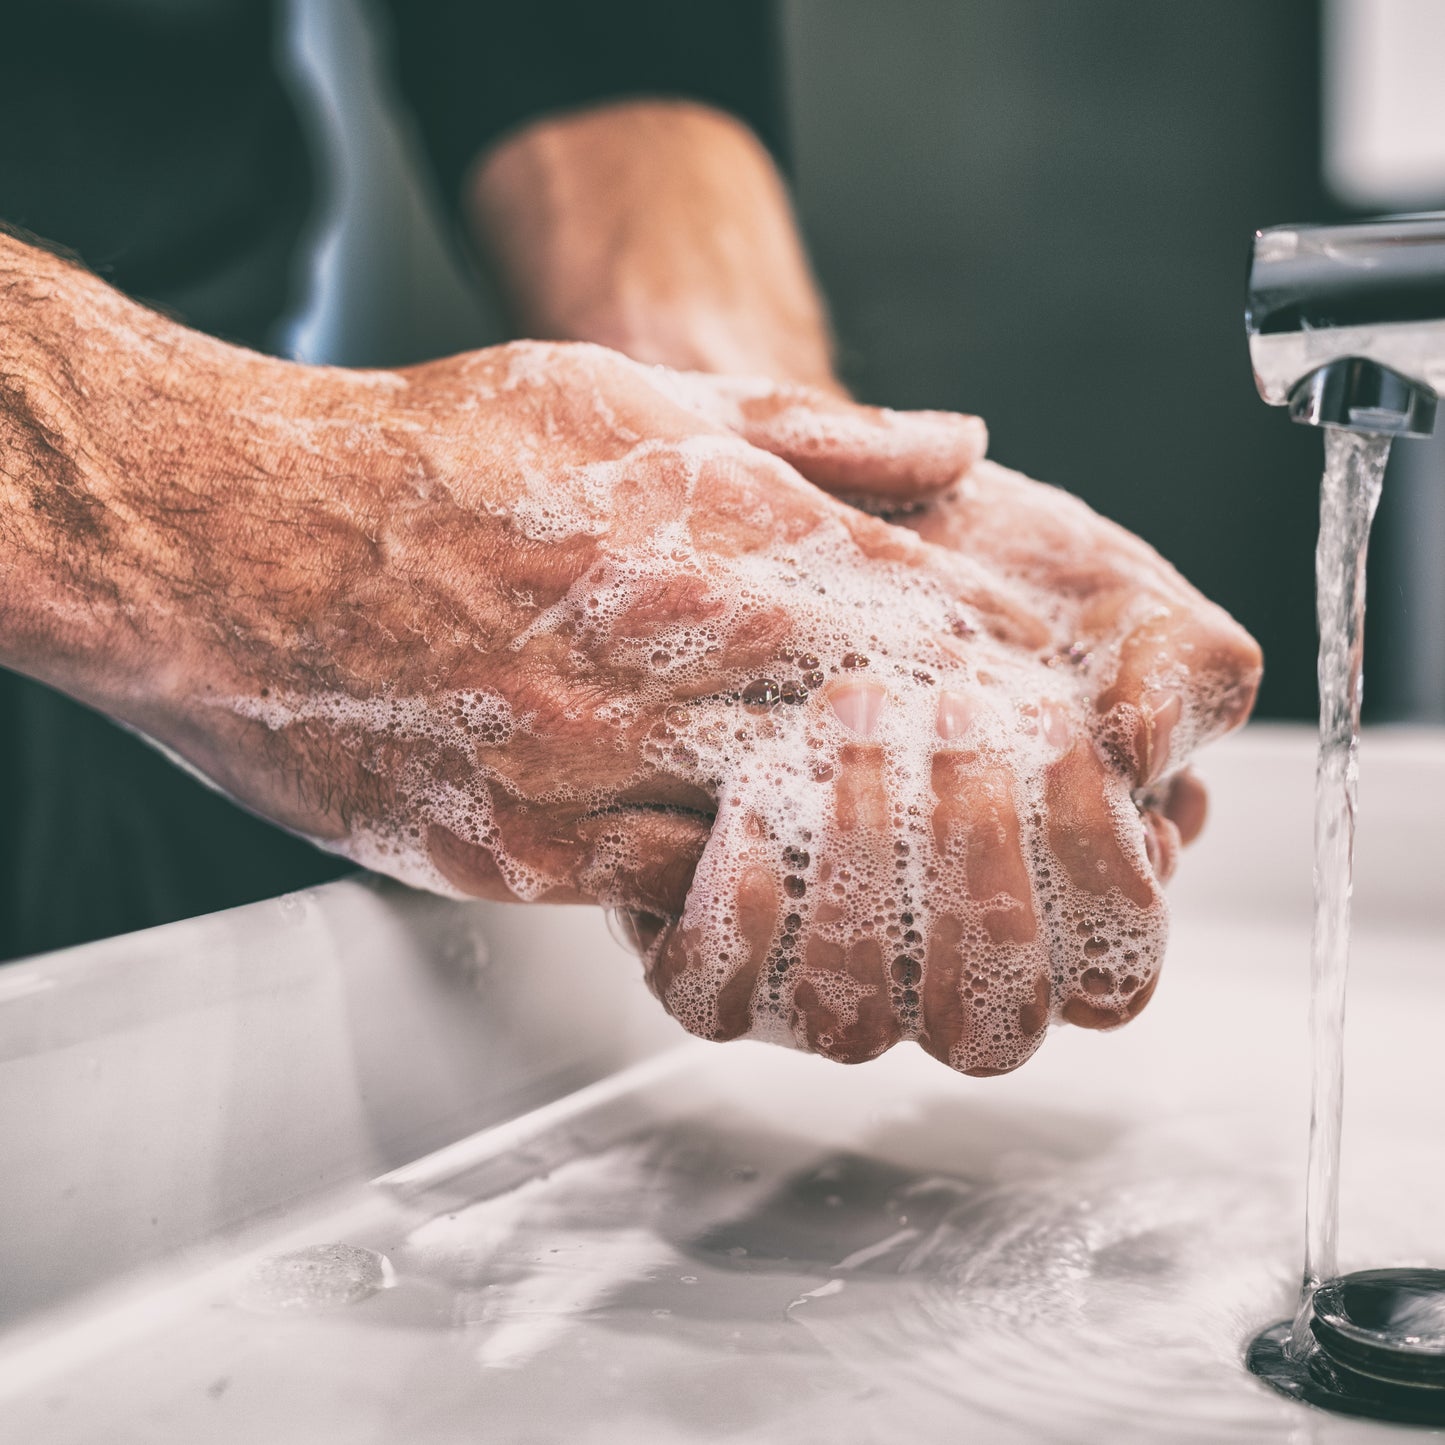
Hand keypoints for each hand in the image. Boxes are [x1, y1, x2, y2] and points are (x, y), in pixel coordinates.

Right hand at [125, 343, 1256, 1075]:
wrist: (230, 548)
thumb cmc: (425, 458)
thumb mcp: (627, 394)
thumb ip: (812, 431)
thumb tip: (957, 445)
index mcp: (713, 540)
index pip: (923, 624)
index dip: (994, 668)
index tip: (1040, 693)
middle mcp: (670, 667)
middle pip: (878, 749)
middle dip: (949, 770)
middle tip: (997, 787)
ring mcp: (596, 774)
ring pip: (785, 847)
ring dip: (843, 841)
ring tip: (871, 828)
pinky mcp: (524, 855)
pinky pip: (664, 891)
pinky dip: (719, 874)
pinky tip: (725, 841)